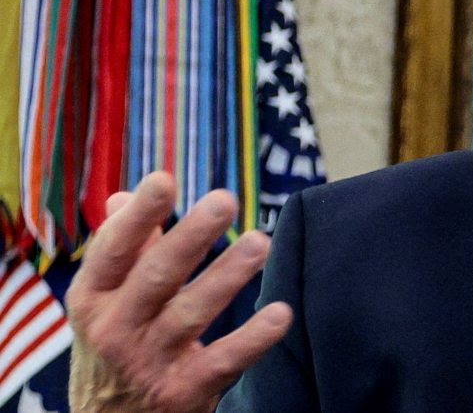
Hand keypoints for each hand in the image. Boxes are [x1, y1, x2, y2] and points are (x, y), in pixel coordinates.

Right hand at [66, 172, 293, 411]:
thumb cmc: (115, 346)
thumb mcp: (104, 303)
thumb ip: (122, 251)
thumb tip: (122, 196)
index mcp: (92, 299)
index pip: (113, 251)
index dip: (137, 217)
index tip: (162, 180)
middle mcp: (114, 330)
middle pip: (155, 277)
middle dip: (190, 237)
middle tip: (225, 200)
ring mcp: (148, 363)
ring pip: (191, 314)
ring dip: (227, 277)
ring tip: (259, 242)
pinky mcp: (183, 392)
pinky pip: (224, 361)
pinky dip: (252, 338)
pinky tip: (281, 313)